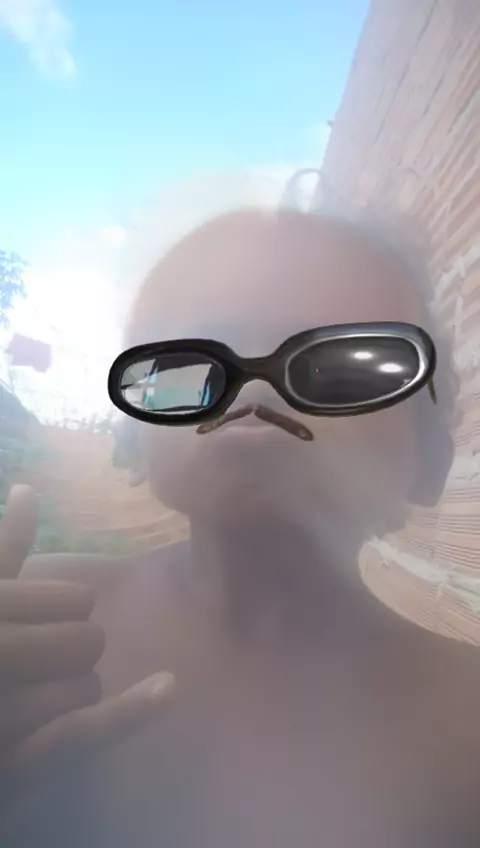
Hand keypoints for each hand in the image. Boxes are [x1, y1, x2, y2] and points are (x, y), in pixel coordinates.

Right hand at [0, 485, 174, 804]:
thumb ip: (6, 547)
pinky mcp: (20, 764)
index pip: (77, 601)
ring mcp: (6, 711)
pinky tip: (167, 688)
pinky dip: (129, 710)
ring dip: (65, 701)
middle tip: (25, 674)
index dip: (67, 617)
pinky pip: (84, 728)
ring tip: (19, 713)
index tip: (31, 633)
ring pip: (86, 689)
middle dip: (70, 657)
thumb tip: (28, 490)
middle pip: (88, 643)